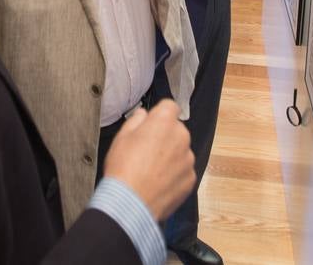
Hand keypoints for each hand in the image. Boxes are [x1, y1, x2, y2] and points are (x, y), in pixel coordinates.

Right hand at [102, 100, 194, 220]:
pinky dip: (174, 175)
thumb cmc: (123, 168)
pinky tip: (158, 183)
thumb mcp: (121, 137)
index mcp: (164, 122)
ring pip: (181, 151)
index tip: (150, 125)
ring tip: (151, 171)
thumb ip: (136, 120)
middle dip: (165, 136)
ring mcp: (188, 159)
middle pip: (176, 130)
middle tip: (146, 151)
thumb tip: (144, 115)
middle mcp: (182, 137)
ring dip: (171, 156)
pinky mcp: (191, 179)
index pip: (170, 106)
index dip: (159, 114)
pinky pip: (183, 171)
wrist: (130, 204)